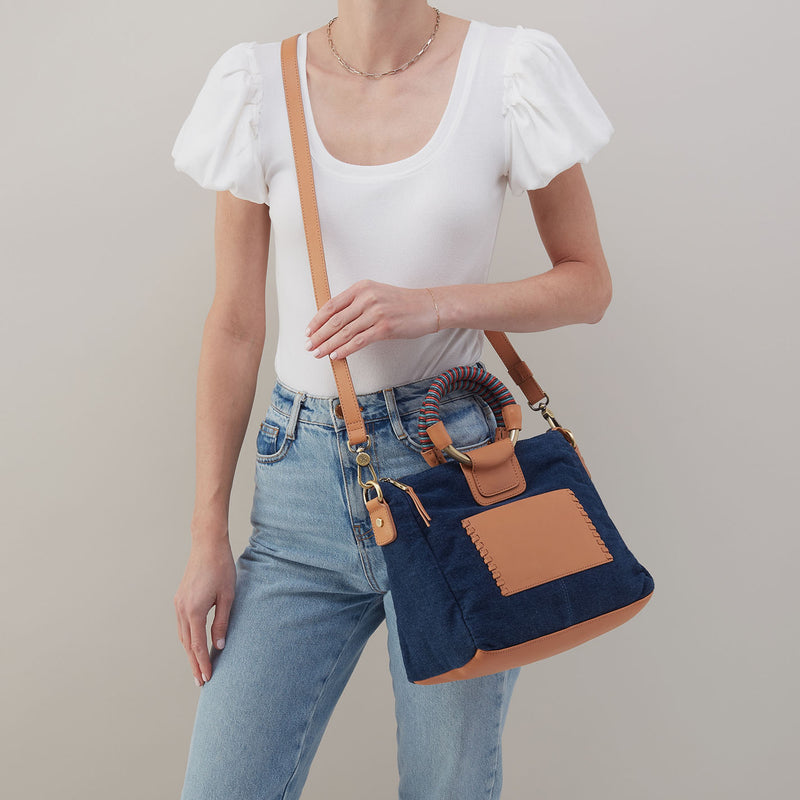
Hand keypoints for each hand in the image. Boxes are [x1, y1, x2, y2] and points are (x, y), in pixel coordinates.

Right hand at [173, 536, 235, 686]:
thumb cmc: (222, 568)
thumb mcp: (228, 596)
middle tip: (201, 683)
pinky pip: (182, 626)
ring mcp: (178, 604)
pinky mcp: (180, 599)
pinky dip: (188, 639)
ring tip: (197, 669)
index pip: (198, 645)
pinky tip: (194, 646)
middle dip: (194, 664)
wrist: (207, 545)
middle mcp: (182, 609)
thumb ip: (222, 622)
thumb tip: (219, 646)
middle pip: (187, 644)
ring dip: (190, 653)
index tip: (208, 679)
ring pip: (183, 636)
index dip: (203, 663)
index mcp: (194, 611)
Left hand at [304, 280, 438, 359]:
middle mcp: (367, 298)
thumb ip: (356, 303)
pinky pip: (359, 341)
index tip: (308, 330)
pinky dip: (345, 349)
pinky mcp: (385, 328)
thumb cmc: (402, 303)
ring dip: (328, 345)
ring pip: (345, 332)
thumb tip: (334, 321)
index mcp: (361, 287)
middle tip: (308, 346)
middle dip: (319, 335)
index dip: (317, 319)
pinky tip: (336, 355)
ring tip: (318, 353)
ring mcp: (376, 313)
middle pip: (335, 320)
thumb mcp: (377, 294)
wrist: (428, 306)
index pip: (332, 305)